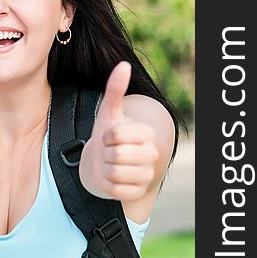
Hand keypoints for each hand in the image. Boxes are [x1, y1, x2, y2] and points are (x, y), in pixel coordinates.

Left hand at [79, 61, 158, 200]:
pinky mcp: (138, 192)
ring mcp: (146, 174)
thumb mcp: (109, 113)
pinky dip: (108, 185)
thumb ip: (115, 90)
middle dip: (105, 153)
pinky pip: (117, 190)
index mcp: (146, 134)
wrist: (106, 161)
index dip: (106, 136)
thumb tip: (123, 65)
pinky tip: (111, 178)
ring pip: (116, 173)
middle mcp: (151, 154)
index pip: (118, 135)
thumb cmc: (108, 134)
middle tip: (108, 151)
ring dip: (105, 169)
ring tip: (109, 164)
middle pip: (118, 155)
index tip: (109, 136)